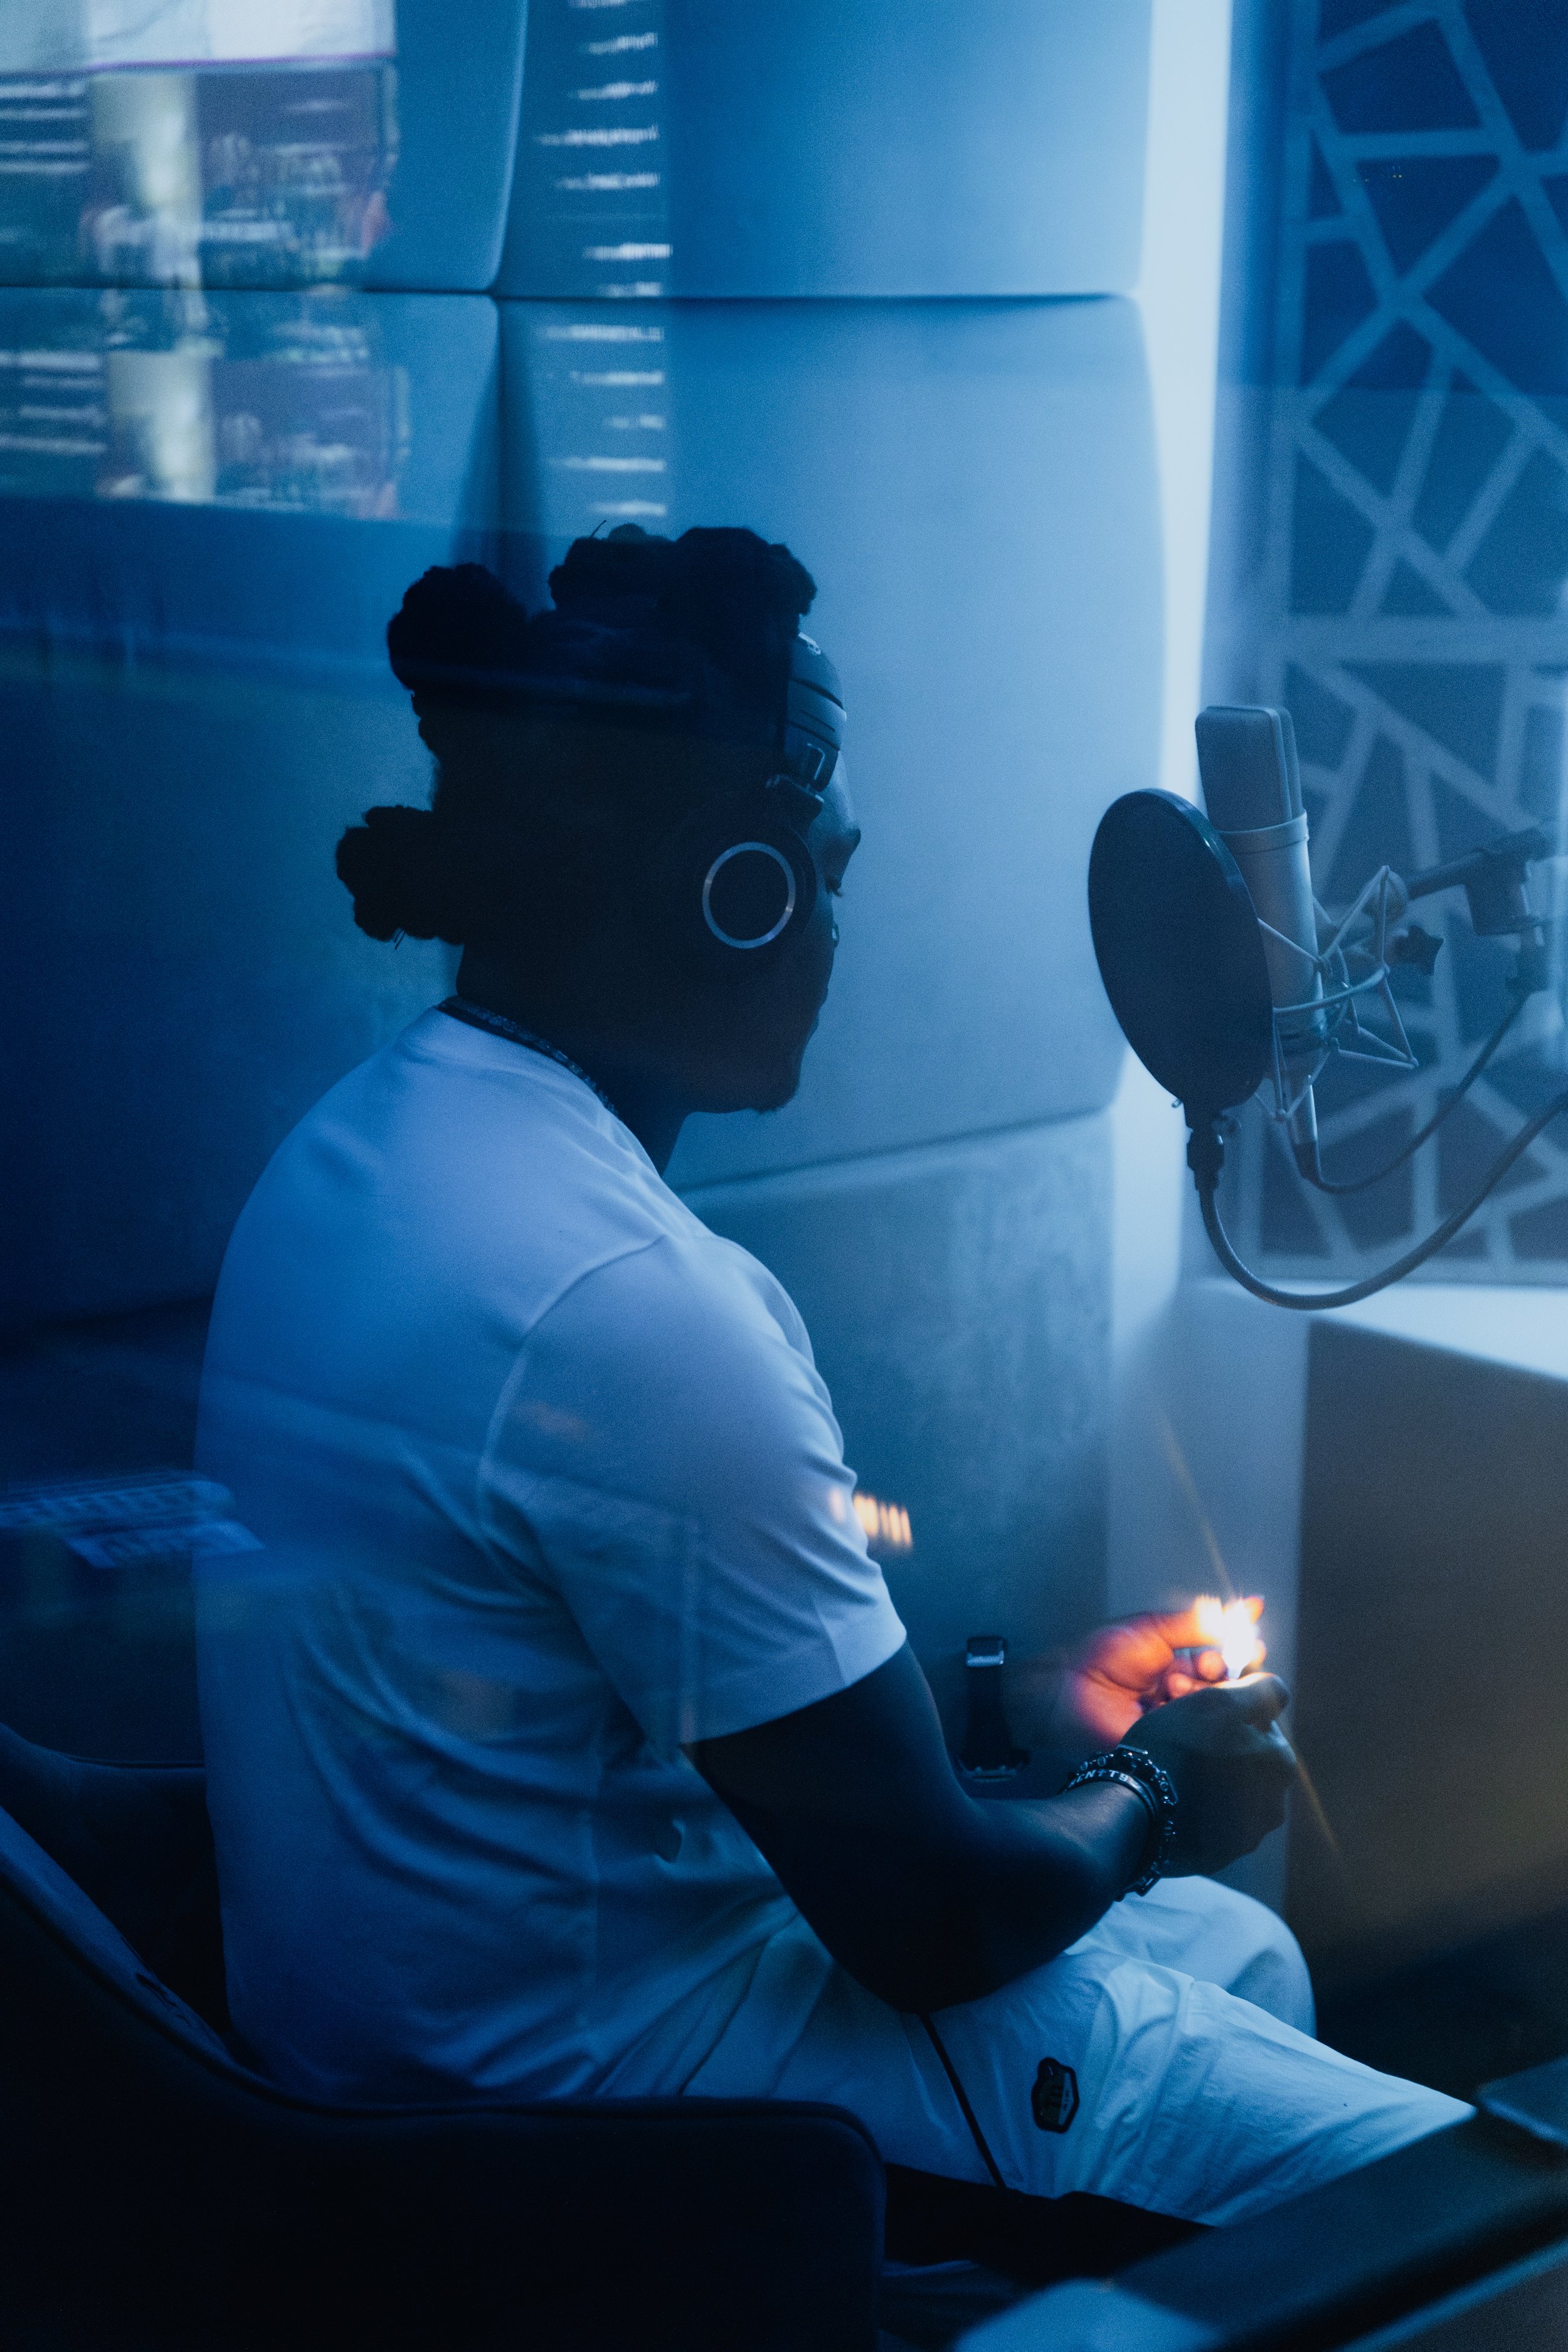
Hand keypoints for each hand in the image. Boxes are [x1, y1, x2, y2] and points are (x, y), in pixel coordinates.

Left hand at [1012, 1601, 1265, 1763]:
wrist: (1066, 1688)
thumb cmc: (1102, 1654)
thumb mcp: (1154, 1629)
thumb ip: (1200, 1623)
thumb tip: (1251, 1606)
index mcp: (1180, 1664)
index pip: (1226, 1661)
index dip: (1236, 1655)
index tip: (1240, 1646)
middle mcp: (1183, 1694)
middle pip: (1226, 1688)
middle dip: (1218, 1675)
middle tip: (1202, 1667)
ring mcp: (1177, 1721)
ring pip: (1215, 1711)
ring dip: (1200, 1695)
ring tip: (1171, 1687)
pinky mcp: (1170, 1745)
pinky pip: (1198, 1736)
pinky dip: (1190, 1719)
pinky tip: (1170, 1706)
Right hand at [1128, 1675, 1297, 1875]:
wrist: (1135, 1812)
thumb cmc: (1176, 1748)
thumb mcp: (1219, 1703)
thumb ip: (1261, 1691)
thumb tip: (1278, 1688)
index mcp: (1280, 1764)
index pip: (1263, 1724)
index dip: (1233, 1715)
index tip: (1204, 1717)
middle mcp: (1274, 1805)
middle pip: (1250, 1762)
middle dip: (1228, 1751)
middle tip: (1188, 1743)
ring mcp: (1246, 1837)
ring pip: (1233, 1795)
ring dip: (1216, 1783)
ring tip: (1179, 1773)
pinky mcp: (1218, 1857)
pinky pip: (1212, 1824)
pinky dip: (1200, 1811)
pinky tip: (1176, 1800)